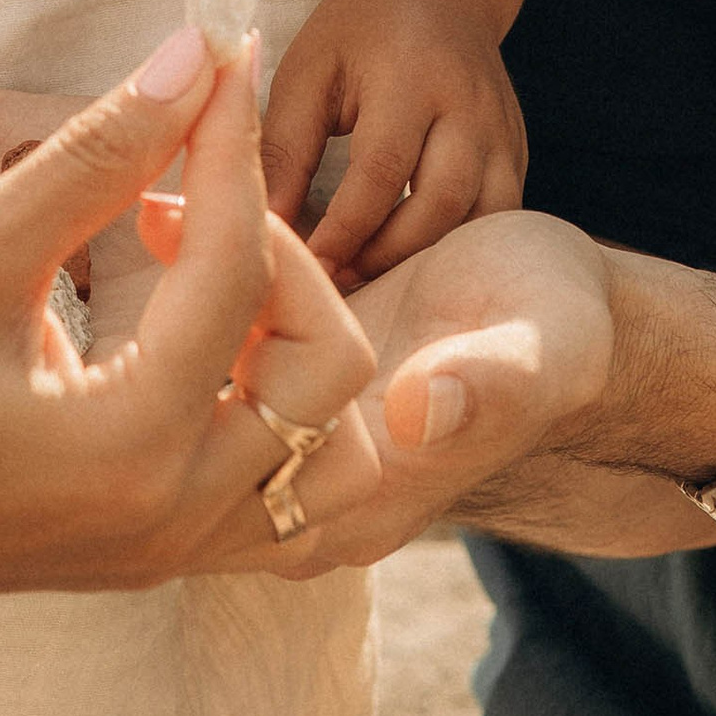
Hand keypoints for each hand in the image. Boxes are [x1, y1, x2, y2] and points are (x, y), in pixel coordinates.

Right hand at [0, 30, 380, 615]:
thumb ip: (93, 158)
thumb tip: (191, 60)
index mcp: (131, 450)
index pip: (240, 267)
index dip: (226, 143)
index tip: (215, 56)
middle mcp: (170, 518)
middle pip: (325, 368)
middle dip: (279, 252)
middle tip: (176, 190)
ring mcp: (162, 551)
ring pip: (321, 453)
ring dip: (289, 343)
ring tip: (194, 268)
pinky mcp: (141, 553)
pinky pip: (272, 492)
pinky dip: (264, 404)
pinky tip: (188, 329)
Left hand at [170, 209, 715, 575]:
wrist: (550, 316)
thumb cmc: (556, 329)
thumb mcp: (540, 349)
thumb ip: (486, 387)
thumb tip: (421, 412)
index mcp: (367, 504)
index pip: (256, 434)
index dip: (235, 322)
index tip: (225, 224)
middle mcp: (311, 502)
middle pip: (201, 427)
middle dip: (175, 310)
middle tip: (160, 212)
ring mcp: (284, 461)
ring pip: (187, 395)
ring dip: (170, 298)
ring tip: (159, 211)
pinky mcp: (267, 410)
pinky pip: (198, 368)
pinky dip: (182, 296)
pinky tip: (173, 227)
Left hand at [258, 0, 528, 284]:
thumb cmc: (357, 29)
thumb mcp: (309, 71)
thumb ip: (285, 147)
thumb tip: (261, 227)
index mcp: (411, 74)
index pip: (380, 170)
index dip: (343, 229)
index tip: (308, 269)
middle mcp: (470, 105)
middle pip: (441, 202)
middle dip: (387, 254)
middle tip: (339, 283)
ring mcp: (504, 130)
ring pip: (482, 218)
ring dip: (428, 259)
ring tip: (373, 275)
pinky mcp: (519, 150)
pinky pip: (499, 217)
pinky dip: (459, 247)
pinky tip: (413, 262)